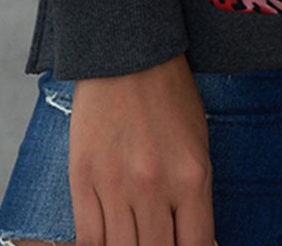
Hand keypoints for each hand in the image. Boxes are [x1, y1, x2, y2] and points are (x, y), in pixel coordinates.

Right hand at [70, 52, 215, 245]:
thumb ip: (196, 198)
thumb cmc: (168, 95)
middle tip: (157, 241)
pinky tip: (108, 242)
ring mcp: (116, 186)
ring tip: (135, 240)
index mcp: (192, 177)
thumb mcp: (198, 143)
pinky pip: (88, 239)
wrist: (126, 54)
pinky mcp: (83, 180)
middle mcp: (155, 187)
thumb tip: (197, 243)